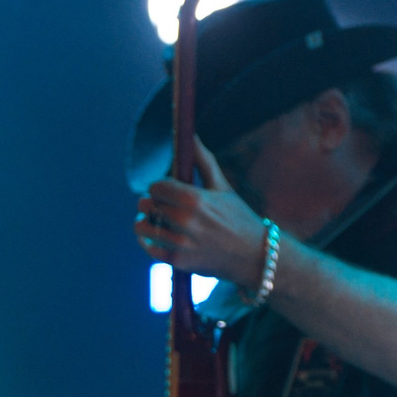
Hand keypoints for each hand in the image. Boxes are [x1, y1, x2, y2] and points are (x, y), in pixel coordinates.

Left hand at [135, 143, 269, 281]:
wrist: (256, 257)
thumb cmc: (239, 218)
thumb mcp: (223, 188)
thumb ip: (203, 160)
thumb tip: (191, 134)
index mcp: (195, 198)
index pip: (156, 186)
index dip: (159, 187)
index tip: (165, 191)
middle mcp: (185, 220)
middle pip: (147, 204)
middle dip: (152, 203)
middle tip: (160, 206)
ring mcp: (181, 243)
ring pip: (141, 226)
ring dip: (144, 221)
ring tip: (154, 220)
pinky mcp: (178, 262)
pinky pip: (148, 248)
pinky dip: (147, 241)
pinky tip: (154, 237)